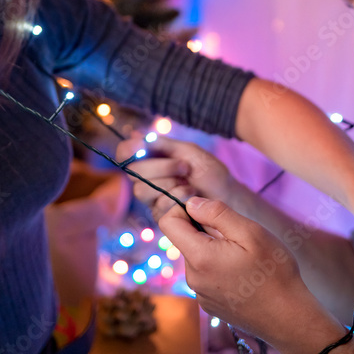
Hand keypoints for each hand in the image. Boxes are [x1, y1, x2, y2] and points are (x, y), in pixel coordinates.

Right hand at [116, 135, 246, 222]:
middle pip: (133, 172)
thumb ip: (163, 145)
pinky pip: (157, 207)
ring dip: (169, 184)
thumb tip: (136, 137)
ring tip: (189, 183)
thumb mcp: (189, 151)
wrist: (228, 196)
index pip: (125, 153)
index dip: (128, 150)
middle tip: (184, 167)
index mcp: (151, 159)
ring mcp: (152, 199)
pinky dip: (176, 198)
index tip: (142, 147)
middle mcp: (147, 179)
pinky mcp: (161, 217)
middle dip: (160, 168)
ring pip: (142, 191)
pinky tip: (191, 197)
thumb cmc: (210, 172)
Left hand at [159, 196, 342, 353]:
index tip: (209, 211)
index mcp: (199, 257)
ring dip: (216, 251)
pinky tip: (245, 277)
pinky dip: (220, 269)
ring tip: (246, 260)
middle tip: (241, 240)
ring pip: (199, 258)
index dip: (184, 209)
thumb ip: (217, 214)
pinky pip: (207, 277)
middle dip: (208, 232)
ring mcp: (200, 295)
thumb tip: (191, 203)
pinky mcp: (210, 305)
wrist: (288, 319)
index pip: (169, 222)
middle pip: (187, 240)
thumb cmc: (274, 273)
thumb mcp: (251, 232)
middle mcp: (192, 278)